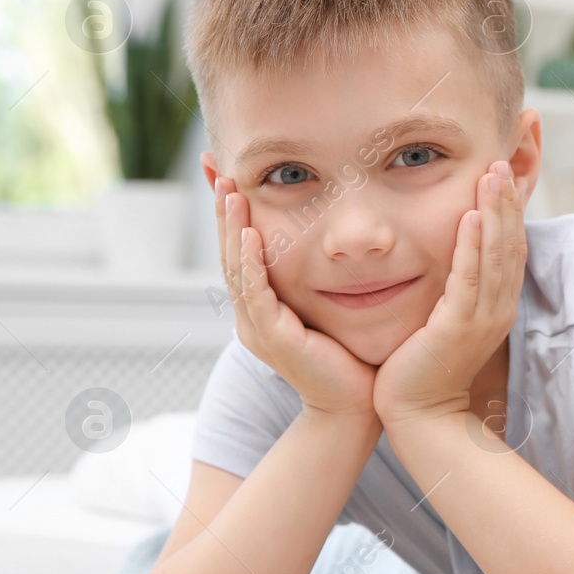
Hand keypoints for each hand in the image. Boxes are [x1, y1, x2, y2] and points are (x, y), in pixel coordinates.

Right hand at [216, 177, 378, 420]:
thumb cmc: (353, 356)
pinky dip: (250, 262)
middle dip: (224, 209)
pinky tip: (250, 233)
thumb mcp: (332, 305)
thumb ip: (324, 276)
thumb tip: (337, 240)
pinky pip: (256, 293)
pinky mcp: (273, 339)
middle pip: (230, 251)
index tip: (225, 170)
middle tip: (216, 167)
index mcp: (263, 306)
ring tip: (230, 191)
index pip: (241, 248)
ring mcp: (258, 328)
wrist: (357, 406)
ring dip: (232, 227)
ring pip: (236, 268)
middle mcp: (252, 315)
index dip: (232, 211)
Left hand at [373, 161, 526, 427]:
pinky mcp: (458, 328)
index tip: (503, 174)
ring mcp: (482, 319)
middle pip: (510, 244)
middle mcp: (497, 309)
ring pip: (496, 256)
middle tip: (503, 160)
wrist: (419, 418)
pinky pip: (470, 280)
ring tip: (492, 174)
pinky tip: (471, 217)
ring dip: (495, 212)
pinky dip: (472, 247)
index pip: (510, 248)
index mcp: (497, 306)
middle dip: (507, 200)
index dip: (510, 210)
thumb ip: (453, 290)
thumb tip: (450, 259)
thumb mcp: (445, 321)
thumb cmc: (423, 370)